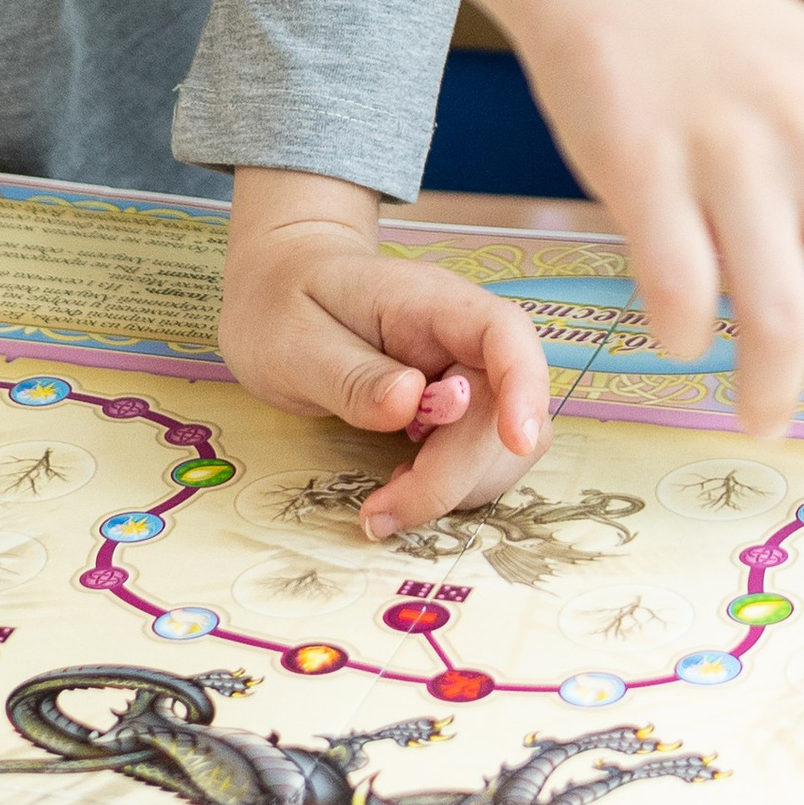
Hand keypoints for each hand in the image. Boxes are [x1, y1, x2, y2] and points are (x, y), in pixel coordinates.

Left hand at [217, 169, 549, 537]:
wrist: (279, 293)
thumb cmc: (284, 306)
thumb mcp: (295, 341)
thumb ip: (352, 376)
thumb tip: (411, 402)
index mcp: (428, 301)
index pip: (504, 332)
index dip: (524, 386)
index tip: (518, 442)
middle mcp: (460, 337)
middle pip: (502, 409)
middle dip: (453, 474)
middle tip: (382, 511)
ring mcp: (464, 374)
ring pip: (502, 444)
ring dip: (456, 488)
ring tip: (386, 501)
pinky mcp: (456, 411)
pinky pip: (479, 458)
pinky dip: (449, 488)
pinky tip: (399, 485)